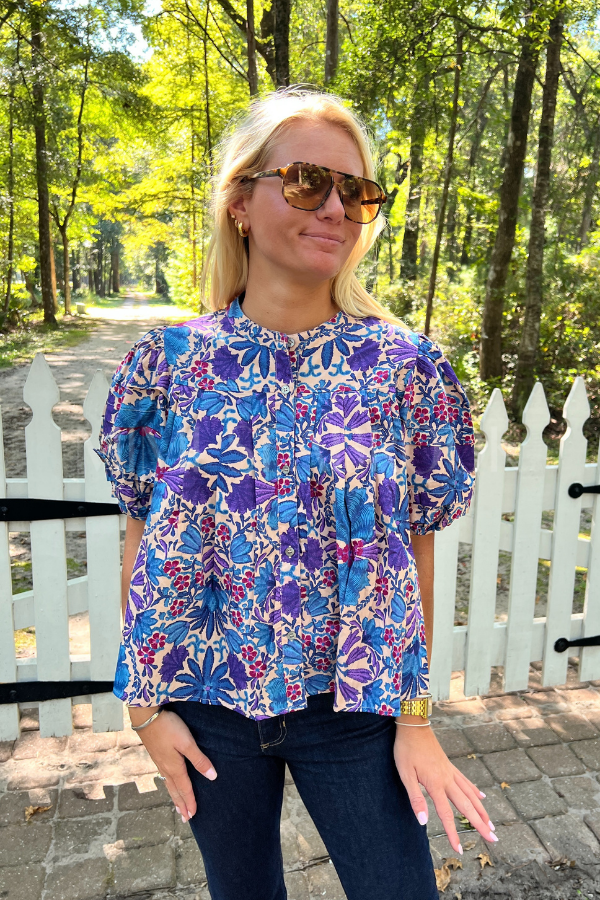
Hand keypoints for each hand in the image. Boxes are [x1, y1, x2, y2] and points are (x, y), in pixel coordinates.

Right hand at [130, 708, 216, 821]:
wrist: (146, 716)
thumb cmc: (168, 728)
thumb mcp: (187, 742)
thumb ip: (199, 759)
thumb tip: (212, 777)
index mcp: (175, 767)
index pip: (185, 789)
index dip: (190, 802)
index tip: (194, 815)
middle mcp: (166, 768)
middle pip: (175, 791)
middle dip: (181, 805)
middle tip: (185, 819)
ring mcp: (159, 762)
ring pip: (168, 785)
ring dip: (174, 797)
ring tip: (177, 807)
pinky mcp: (156, 755)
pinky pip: (164, 777)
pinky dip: (169, 786)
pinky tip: (168, 783)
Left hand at [393, 722, 495, 854]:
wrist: (414, 725)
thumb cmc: (406, 750)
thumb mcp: (405, 774)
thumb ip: (415, 798)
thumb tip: (423, 822)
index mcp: (436, 784)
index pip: (447, 815)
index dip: (453, 834)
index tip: (460, 850)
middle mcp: (447, 779)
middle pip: (467, 807)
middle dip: (480, 824)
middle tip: (494, 840)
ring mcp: (450, 772)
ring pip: (470, 795)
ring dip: (482, 811)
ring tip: (492, 825)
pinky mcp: (449, 765)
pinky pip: (466, 782)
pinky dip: (475, 792)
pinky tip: (482, 797)